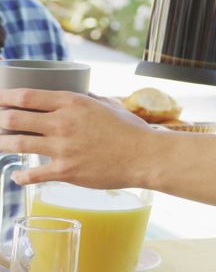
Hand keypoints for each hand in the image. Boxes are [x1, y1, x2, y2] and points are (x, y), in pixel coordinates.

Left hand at [0, 89, 155, 189]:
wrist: (145, 156)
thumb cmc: (131, 130)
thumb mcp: (109, 105)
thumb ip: (89, 99)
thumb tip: (79, 95)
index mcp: (72, 102)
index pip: (26, 96)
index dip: (4, 97)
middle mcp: (63, 123)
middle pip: (13, 118)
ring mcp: (62, 148)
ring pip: (16, 144)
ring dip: (1, 143)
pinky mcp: (65, 171)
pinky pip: (31, 174)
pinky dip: (19, 175)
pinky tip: (17, 174)